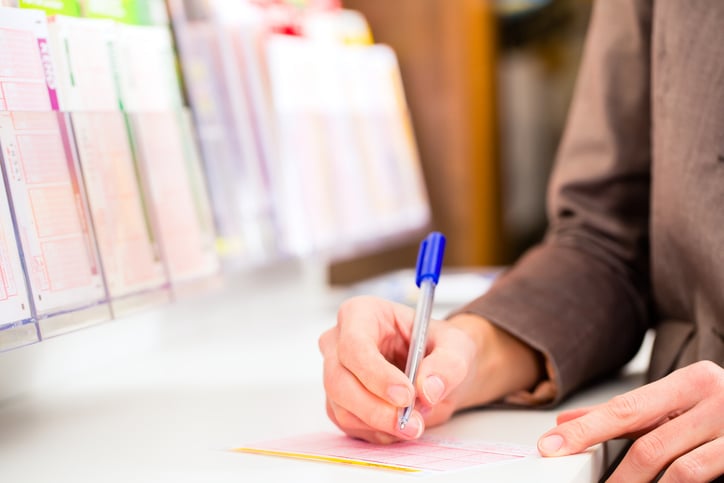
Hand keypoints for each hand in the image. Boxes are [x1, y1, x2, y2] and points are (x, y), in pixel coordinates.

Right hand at [318, 296, 543, 443]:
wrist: (435, 368)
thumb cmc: (437, 345)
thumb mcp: (456, 345)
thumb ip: (448, 364)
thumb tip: (428, 388)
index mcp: (361, 314)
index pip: (355, 345)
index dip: (377, 374)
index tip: (406, 395)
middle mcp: (339, 342)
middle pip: (339, 381)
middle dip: (376, 409)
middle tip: (412, 423)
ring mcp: (334, 374)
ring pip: (342, 408)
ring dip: (380, 424)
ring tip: (414, 424)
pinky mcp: (338, 403)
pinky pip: (349, 425)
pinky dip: (377, 432)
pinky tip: (400, 426)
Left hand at [538, 360, 723, 481]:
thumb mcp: (678, 404)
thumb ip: (627, 413)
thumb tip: (568, 422)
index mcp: (692, 381)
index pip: (627, 407)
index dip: (586, 429)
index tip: (552, 445)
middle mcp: (717, 399)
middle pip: (649, 442)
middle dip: (615, 475)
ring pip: (678, 469)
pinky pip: (702, 476)